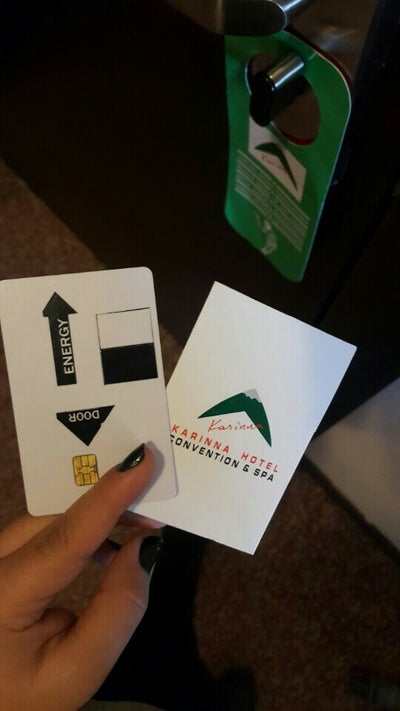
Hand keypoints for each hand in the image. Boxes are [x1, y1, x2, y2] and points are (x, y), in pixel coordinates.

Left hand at [0, 444, 162, 710]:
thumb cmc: (24, 697)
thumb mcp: (77, 671)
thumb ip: (117, 611)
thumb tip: (145, 547)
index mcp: (4, 593)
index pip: (62, 537)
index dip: (106, 497)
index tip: (141, 459)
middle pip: (53, 517)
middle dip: (107, 500)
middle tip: (158, 498)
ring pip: (46, 517)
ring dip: (95, 513)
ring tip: (143, 522)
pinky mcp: (2, 560)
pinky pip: (42, 530)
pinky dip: (79, 529)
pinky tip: (109, 545)